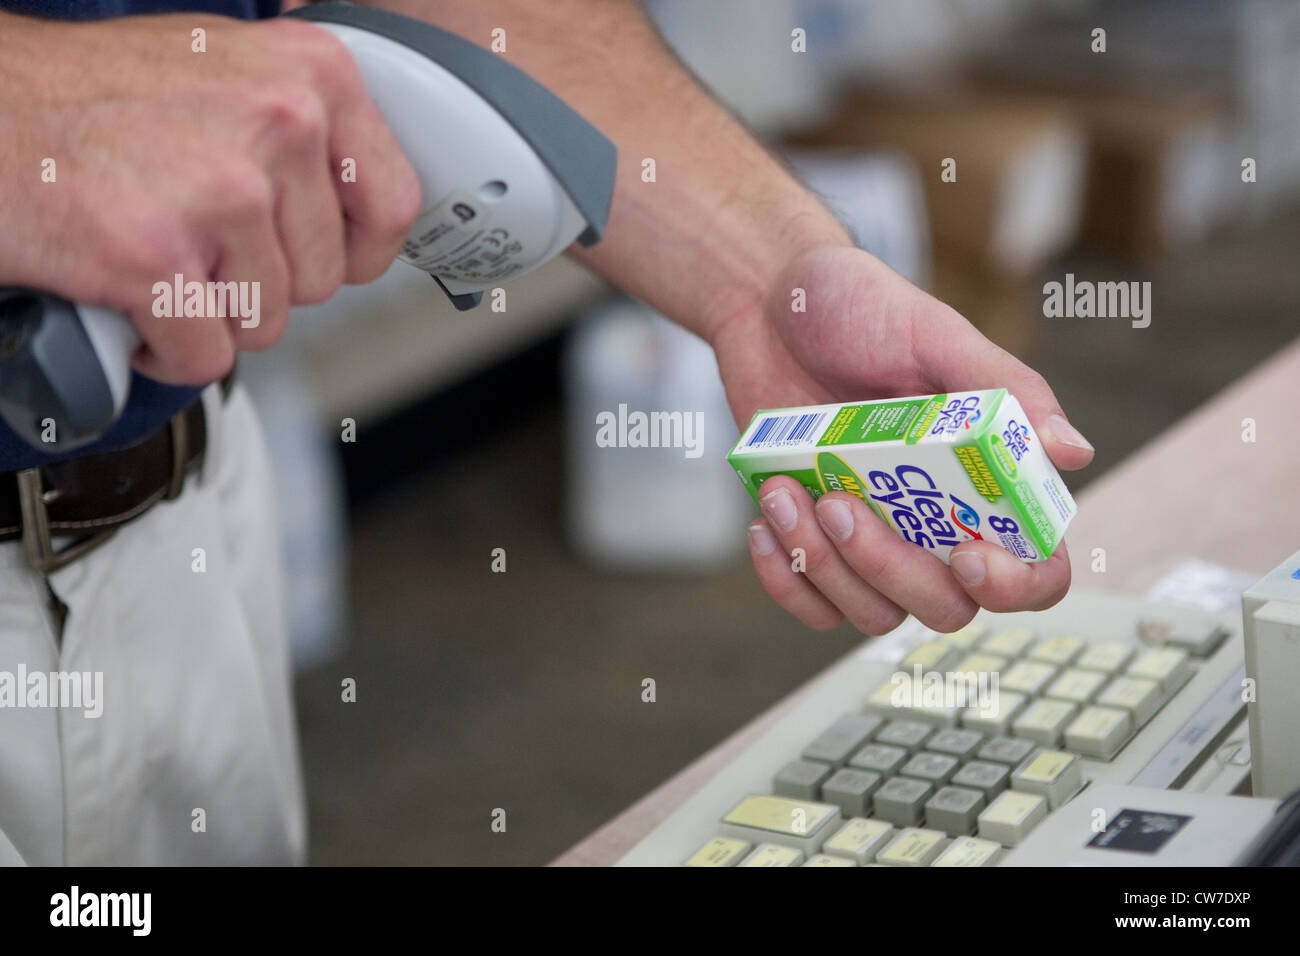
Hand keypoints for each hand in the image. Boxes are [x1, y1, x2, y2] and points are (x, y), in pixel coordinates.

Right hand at [0, 13, 420, 383]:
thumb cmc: (83, 96)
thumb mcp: (220, 71)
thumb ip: (298, 129)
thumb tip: (357, 206)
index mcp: (311, 74)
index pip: (393, 205)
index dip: (351, 252)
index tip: (307, 254)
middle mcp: (280, 121)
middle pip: (320, 279)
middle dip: (256, 281)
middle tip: (190, 241)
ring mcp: (221, 190)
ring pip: (264, 322)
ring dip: (205, 313)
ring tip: (151, 257)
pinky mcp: (157, 255)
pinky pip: (205, 357)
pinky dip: (161, 350)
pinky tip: (127, 303)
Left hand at [711, 244, 1094, 634]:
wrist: (767, 302)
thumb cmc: (858, 306)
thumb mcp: (932, 333)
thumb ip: (1004, 389)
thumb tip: (1072, 452)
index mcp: (988, 475)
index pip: (1037, 566)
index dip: (1015, 584)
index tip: (964, 554)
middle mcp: (939, 520)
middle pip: (946, 605)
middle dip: (889, 569)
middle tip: (838, 503)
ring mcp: (876, 538)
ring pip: (874, 613)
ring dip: (825, 567)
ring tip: (784, 493)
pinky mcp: (816, 544)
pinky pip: (814, 607)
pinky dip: (786, 579)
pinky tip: (763, 521)